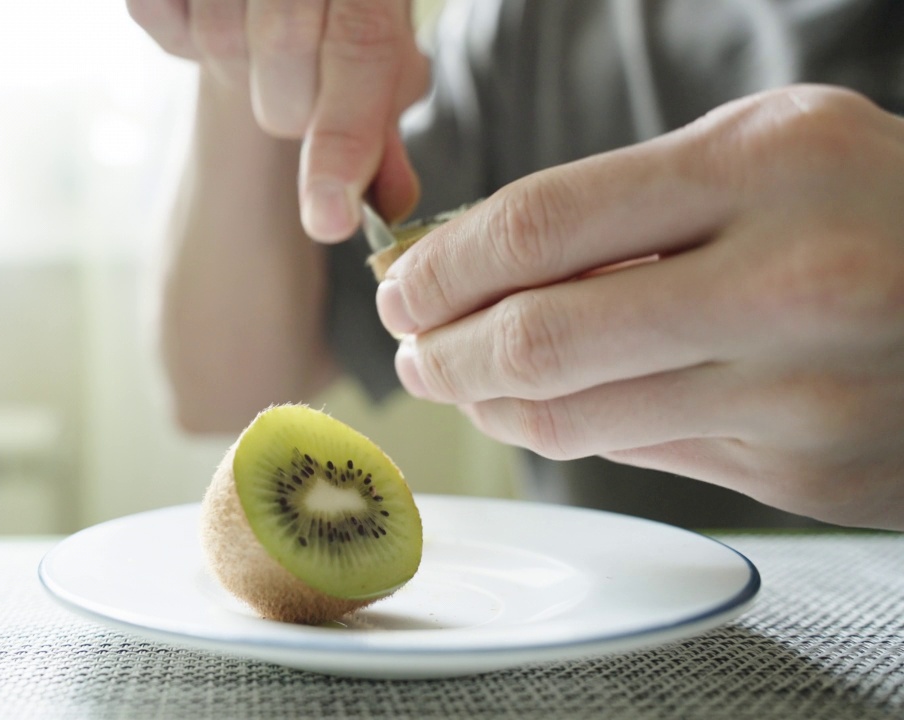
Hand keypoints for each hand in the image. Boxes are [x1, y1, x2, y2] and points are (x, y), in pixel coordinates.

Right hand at [126, 0, 430, 238]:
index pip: (361, 47)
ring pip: (217, 32)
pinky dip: (177, 36)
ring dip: (233, 68)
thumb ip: (378, 129)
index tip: (329, 219)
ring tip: (256, 48)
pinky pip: (153, 13)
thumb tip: (393, 203)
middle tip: (294, 101)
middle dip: (287, 104)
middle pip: (282, 40)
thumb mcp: (380, 61)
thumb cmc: (340, 13)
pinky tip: (207, 22)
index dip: (344, 138)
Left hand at [376, 85, 903, 529]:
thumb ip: (626, 206)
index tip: (401, 283)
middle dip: (441, 350)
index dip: (442, 267)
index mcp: (767, 168)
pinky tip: (543, 406)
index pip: (539, 228)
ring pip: (573, 421)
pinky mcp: (805, 476)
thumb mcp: (766, 153)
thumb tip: (472, 269)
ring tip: (456, 376)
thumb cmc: (875, 207)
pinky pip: (639, 457)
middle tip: (410, 344)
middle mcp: (789, 284)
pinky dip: (568, 430)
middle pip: (540, 341)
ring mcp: (802, 395)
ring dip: (487, 402)